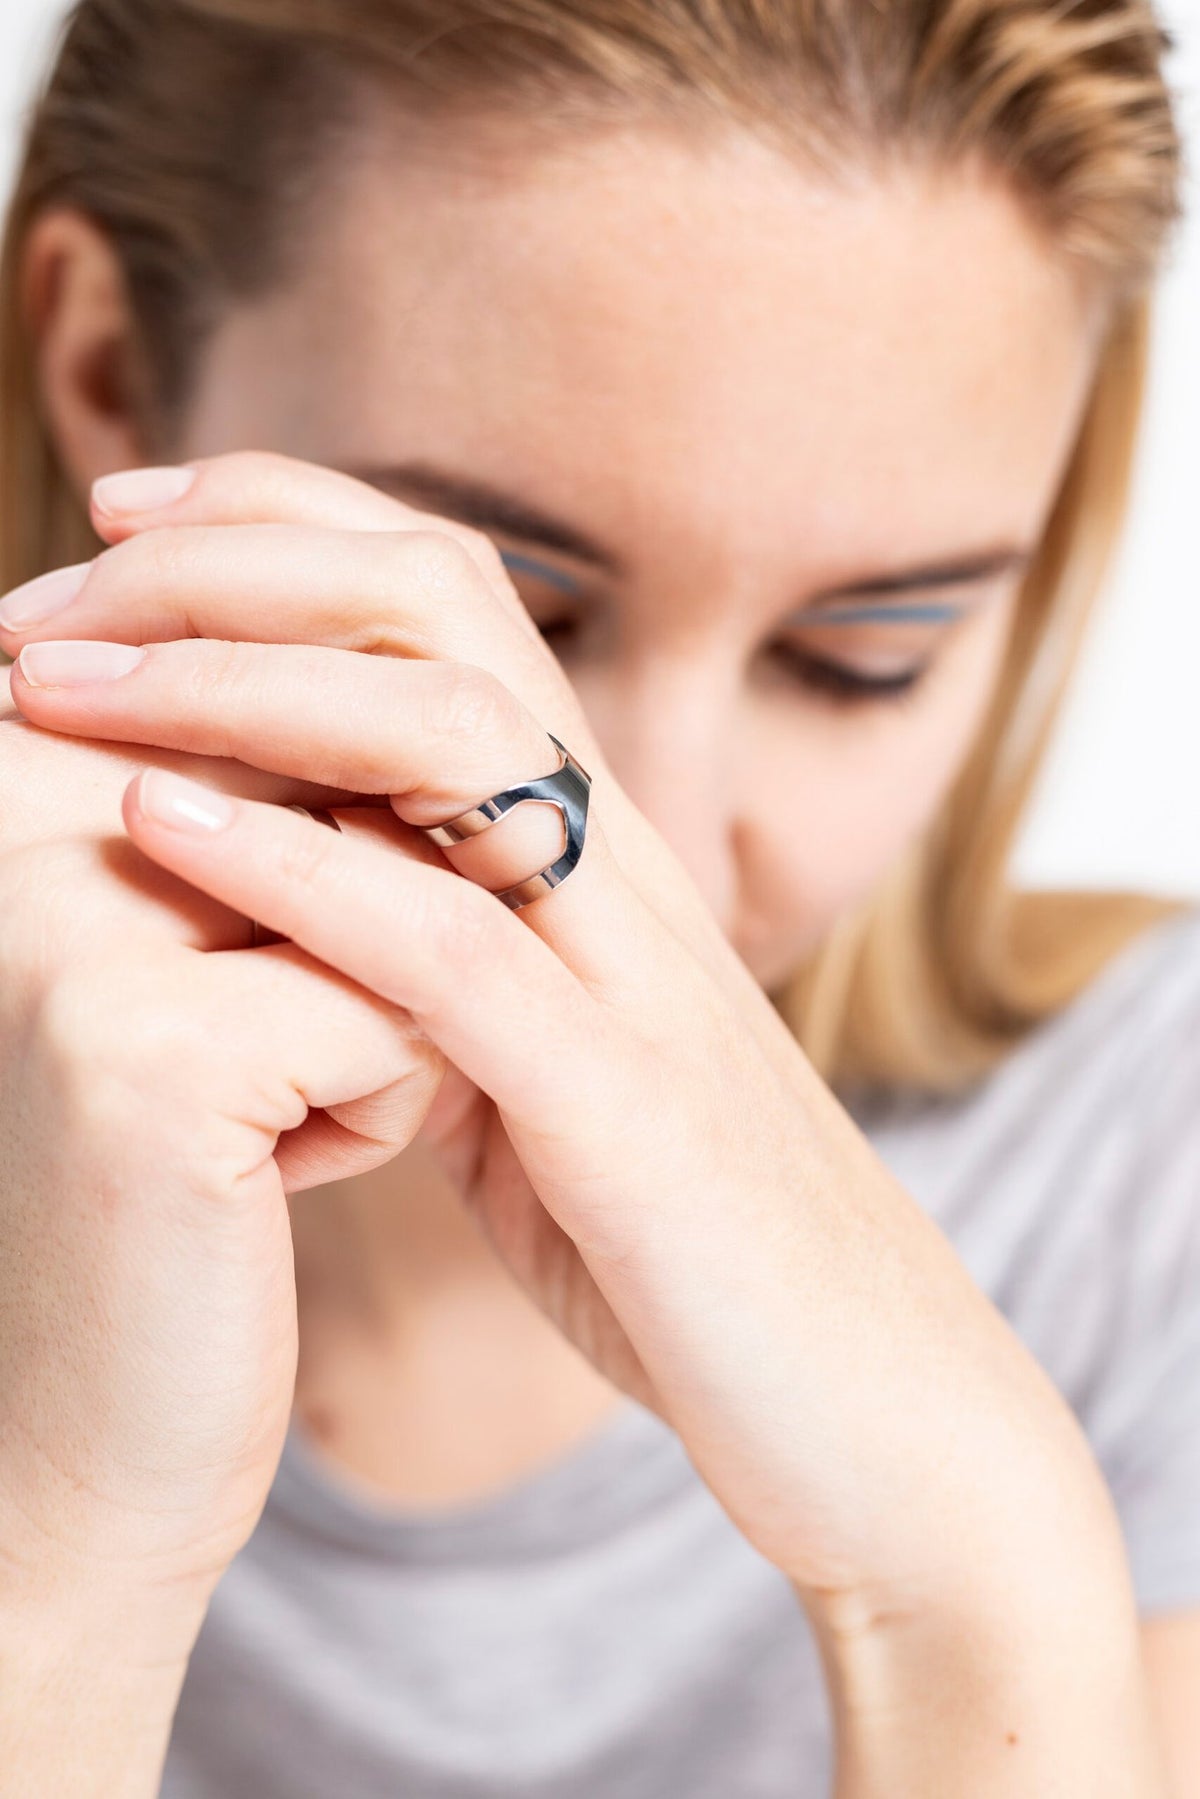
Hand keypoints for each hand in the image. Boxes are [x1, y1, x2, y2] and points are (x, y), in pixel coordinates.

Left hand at [3, 452, 1124, 1629]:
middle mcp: (622, 870)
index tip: (112, 542)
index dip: (277, 530)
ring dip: (231, 682)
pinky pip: (453, 947)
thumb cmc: (683, 1246)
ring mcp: (632, 974)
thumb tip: (312, 918)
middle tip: (40, 597)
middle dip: (228, 561)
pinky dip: (296, 868)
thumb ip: (442, 983)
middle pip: (439, 606)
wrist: (872, 1405)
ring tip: (56, 685)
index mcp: (598, 853)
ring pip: (445, 736)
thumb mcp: (540, 1074)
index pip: (446, 603)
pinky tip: (156, 828)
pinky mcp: (626, 1107)